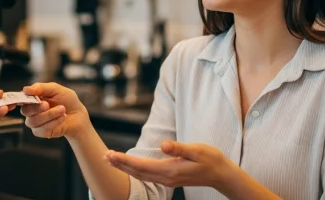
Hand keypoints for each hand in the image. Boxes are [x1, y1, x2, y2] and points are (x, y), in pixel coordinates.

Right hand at [21, 82, 89, 139]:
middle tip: (47, 104)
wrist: (78, 114)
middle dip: (37, 108)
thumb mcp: (56, 89)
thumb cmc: (66, 100)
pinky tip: (62, 117)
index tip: (31, 97)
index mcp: (32, 98)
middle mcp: (31, 111)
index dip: (21, 99)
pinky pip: (42, 130)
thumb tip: (26, 89)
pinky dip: (53, 123)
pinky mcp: (41, 132)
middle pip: (25, 111)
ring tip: (62, 109)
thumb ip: (41, 88)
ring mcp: (35, 122)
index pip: (21, 99)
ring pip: (33, 121)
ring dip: (49, 115)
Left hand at [105, 141, 233, 190]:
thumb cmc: (210, 159)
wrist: (221, 174)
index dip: (124, 160)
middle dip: (119, 164)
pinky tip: (128, 166)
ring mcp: (167, 179)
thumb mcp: (196, 150)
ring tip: (111, 160)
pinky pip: (147, 175)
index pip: (141, 166)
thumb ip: (179, 148)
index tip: (110, 155)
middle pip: (137, 172)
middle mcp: (166, 177)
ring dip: (124, 167)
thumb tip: (163, 145)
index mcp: (170, 170)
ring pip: (141, 175)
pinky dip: (135, 170)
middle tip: (103, 157)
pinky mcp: (170, 178)